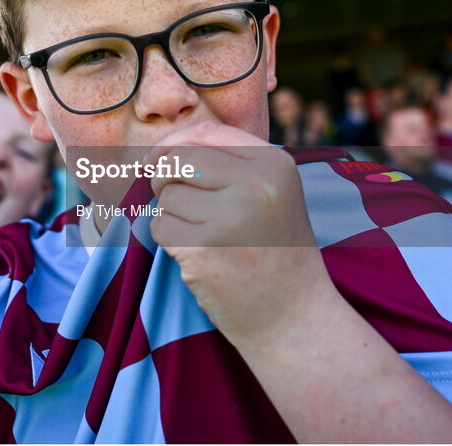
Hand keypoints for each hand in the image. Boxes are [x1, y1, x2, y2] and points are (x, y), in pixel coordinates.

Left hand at [146, 121, 333, 345]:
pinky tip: (199, 256)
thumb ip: (226, 164)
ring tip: (207, 238)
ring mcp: (230, 219)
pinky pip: (161, 228)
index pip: (206, 132)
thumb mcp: (270, 193)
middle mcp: (256, 186)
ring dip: (172, 216)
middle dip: (164, 177)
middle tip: (181, 204)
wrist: (294, 318)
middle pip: (179, 160)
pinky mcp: (204, 252)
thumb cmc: (275, 251)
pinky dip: (169, 241)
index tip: (156, 159)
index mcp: (275, 164)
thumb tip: (161, 150)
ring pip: (166, 196)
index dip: (173, 143)